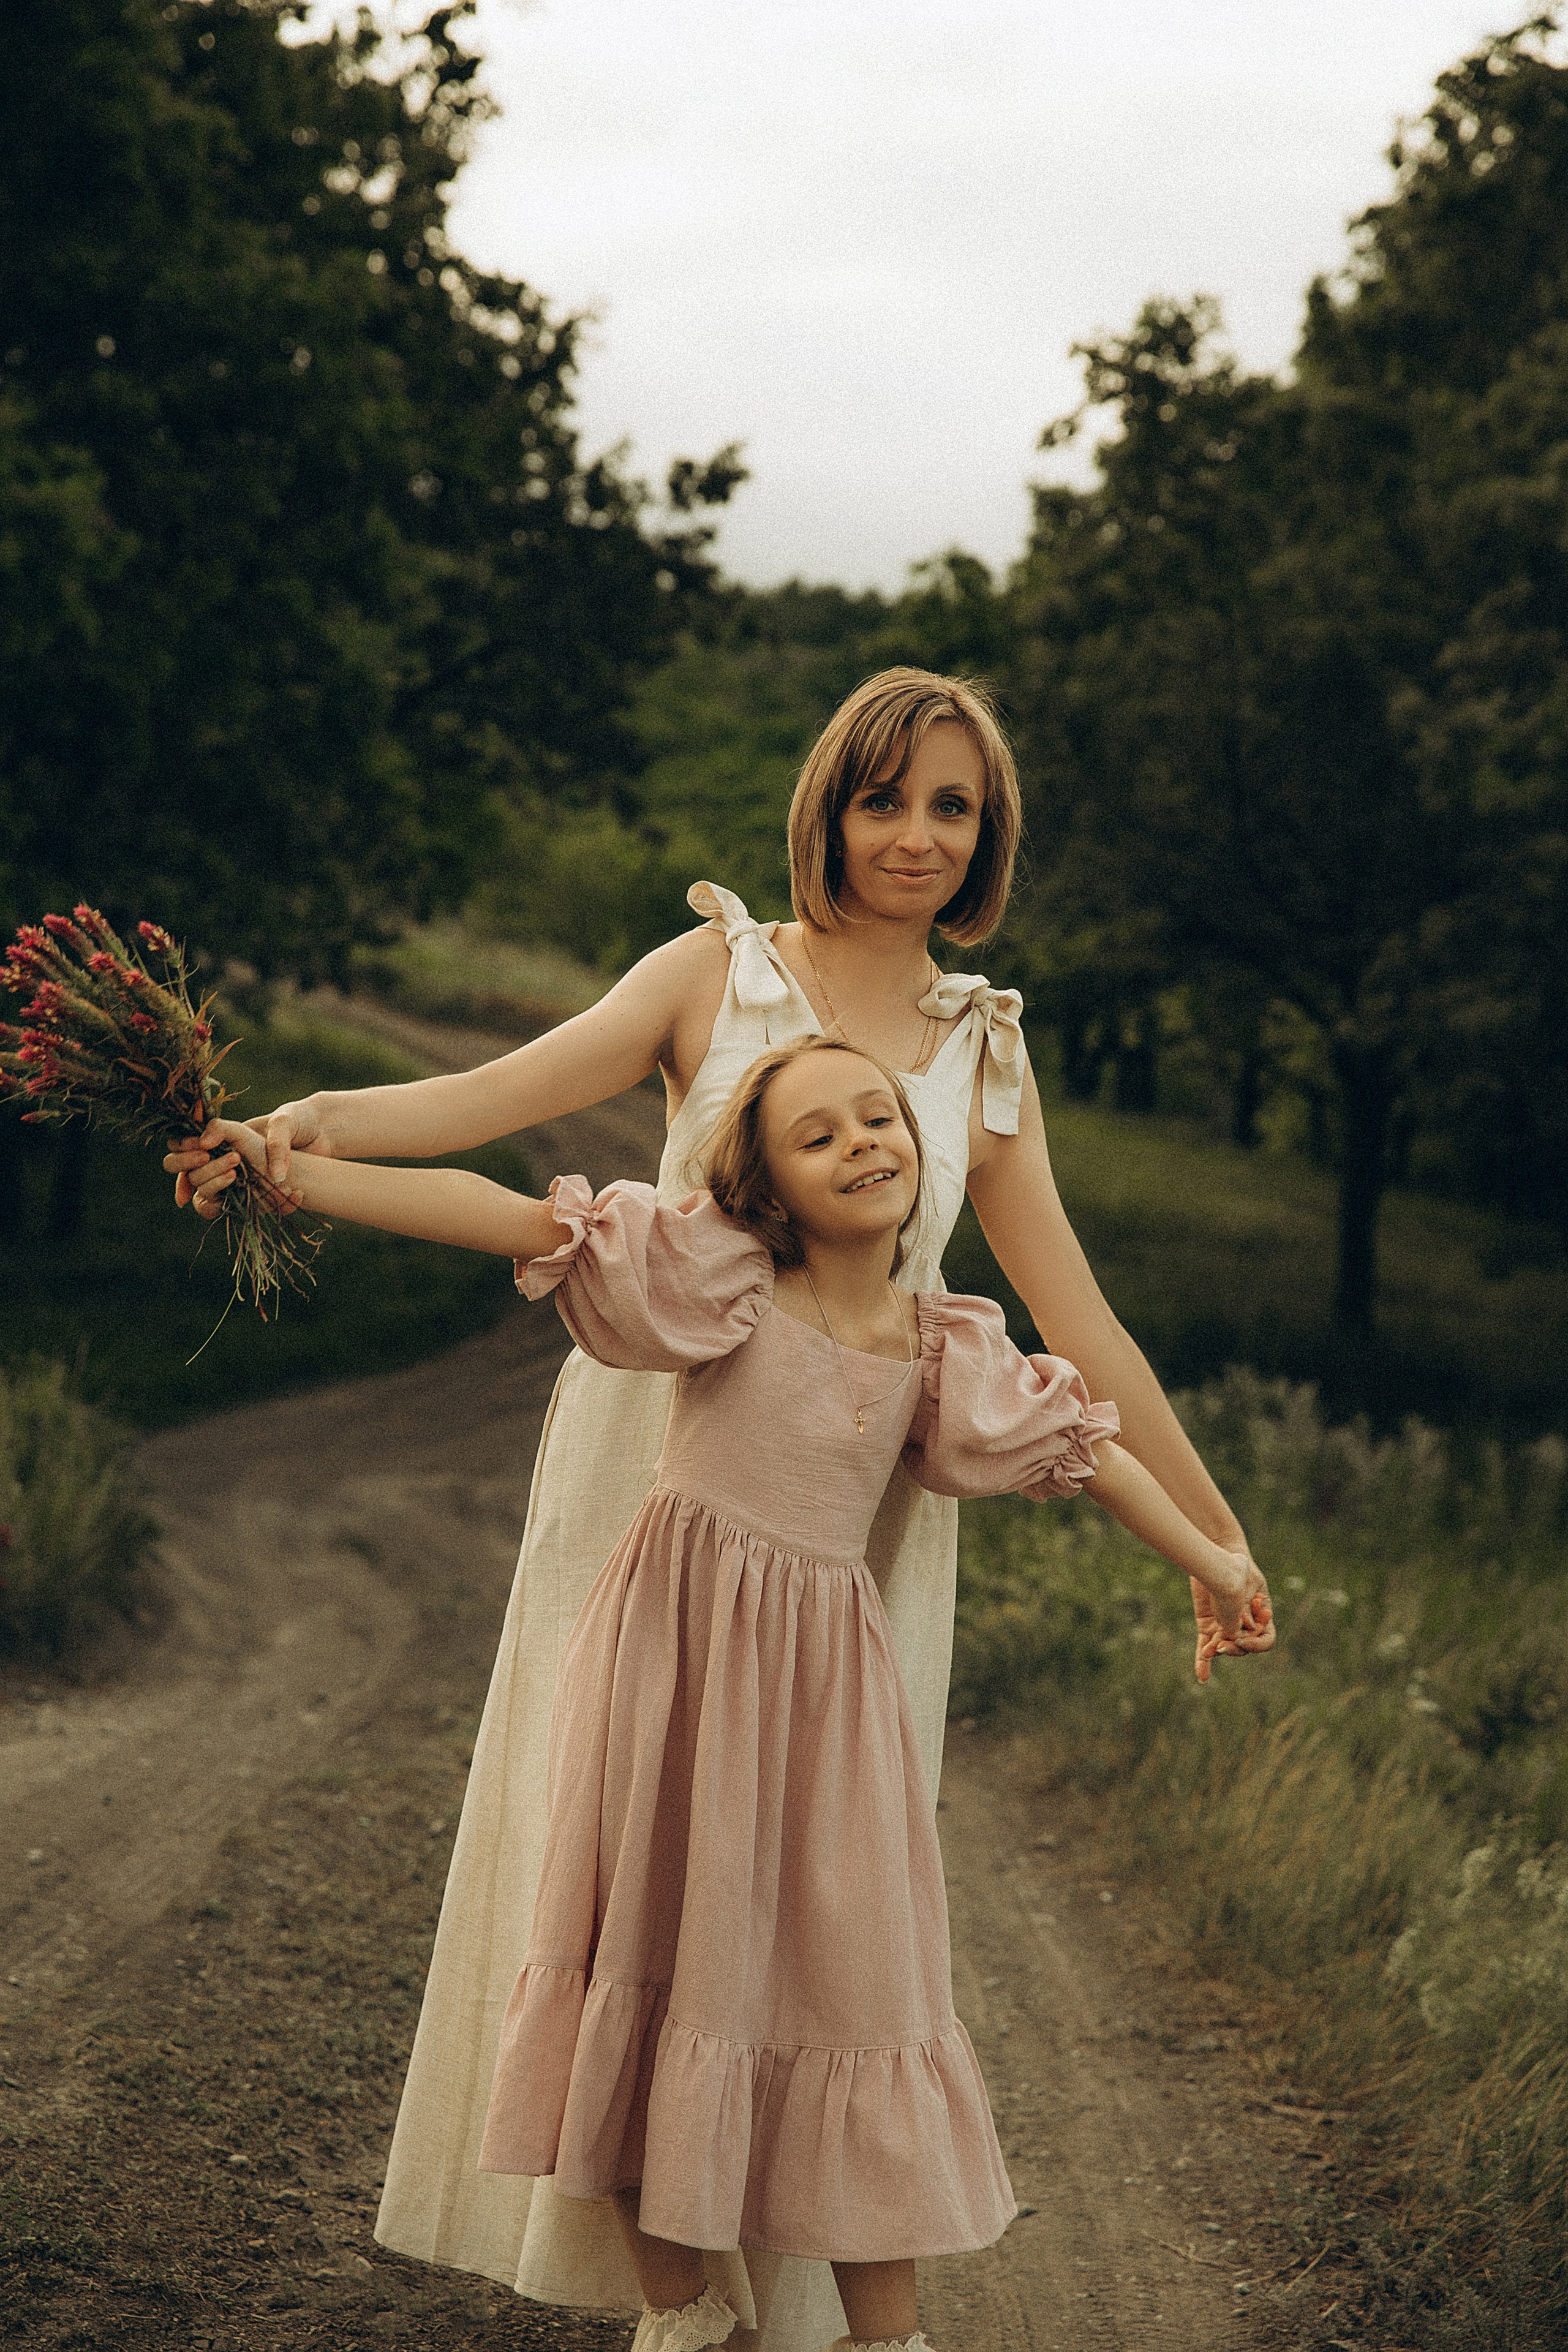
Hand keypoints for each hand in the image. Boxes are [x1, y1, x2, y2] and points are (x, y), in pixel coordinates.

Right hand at [161, 1117, 296, 1215]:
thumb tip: (211, 1147)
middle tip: (236, 1163)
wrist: (326, 1137)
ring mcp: (239, 1187)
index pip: (179, 1157)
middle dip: (209, 1174)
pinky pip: (256, 1212)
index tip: (202, 1155)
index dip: (182, 1161)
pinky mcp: (261, 1201)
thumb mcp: (273, 1120)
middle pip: (194, 1181)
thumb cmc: (294, 1121)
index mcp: (217, 1145)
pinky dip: (276, 1204)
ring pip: (212, 1202)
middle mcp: (222, 1168)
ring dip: (226, 1191)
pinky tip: (294, 1192)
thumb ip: (238, 1129)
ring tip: (250, 1177)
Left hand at [1190, 1555, 1274, 1683]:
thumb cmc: (1237, 1564)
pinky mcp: (1208, 1624)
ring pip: (1225, 1647)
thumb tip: (1233, 1632)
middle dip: (1235, 1648)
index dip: (1257, 1644)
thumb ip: (1240, 1609)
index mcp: (1262, 1615)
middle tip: (1221, 1644)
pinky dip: (1203, 1661)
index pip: (1267, 1639)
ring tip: (1209, 1650)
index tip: (1243, 1639)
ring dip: (1218, 1652)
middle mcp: (1246, 1623)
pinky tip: (1202, 1677)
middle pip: (1245, 1646)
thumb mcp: (1246, 1585)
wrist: (1217, 1550)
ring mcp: (1226, 1625)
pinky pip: (1206, 1645)